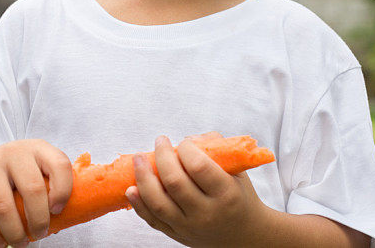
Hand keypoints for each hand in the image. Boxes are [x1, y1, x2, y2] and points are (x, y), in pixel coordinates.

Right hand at [0, 139, 72, 246]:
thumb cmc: (20, 176)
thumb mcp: (38, 170)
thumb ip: (53, 184)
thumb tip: (76, 212)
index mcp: (38, 148)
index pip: (59, 164)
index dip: (63, 191)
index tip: (58, 211)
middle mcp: (13, 151)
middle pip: (33, 189)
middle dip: (39, 220)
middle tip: (40, 234)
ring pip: (3, 207)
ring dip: (15, 233)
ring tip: (21, 243)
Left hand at [125, 132, 265, 246]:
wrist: (243, 236)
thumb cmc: (239, 196)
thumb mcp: (237, 171)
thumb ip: (215, 148)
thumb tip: (188, 139)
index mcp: (226, 193)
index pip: (198, 167)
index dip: (186, 149)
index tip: (183, 143)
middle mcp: (206, 213)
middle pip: (174, 182)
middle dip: (162, 157)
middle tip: (159, 141)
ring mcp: (189, 227)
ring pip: (158, 203)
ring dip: (143, 178)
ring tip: (138, 159)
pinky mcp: (176, 234)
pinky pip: (153, 220)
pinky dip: (139, 204)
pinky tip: (131, 188)